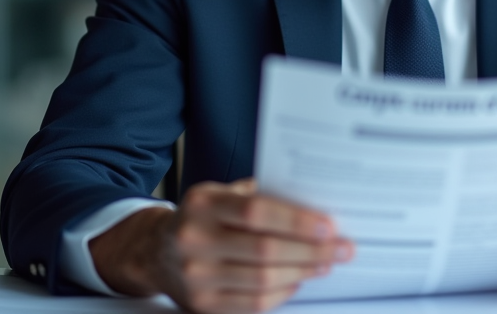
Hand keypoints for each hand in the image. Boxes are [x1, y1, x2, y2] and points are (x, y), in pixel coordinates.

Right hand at [89, 178, 354, 312]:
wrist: (154, 252)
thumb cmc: (199, 218)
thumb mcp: (219, 193)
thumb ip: (258, 195)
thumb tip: (311, 203)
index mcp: (202, 204)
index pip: (256, 212)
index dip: (297, 221)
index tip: (329, 226)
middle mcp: (195, 239)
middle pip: (265, 250)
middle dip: (312, 251)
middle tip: (342, 248)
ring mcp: (196, 277)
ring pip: (263, 281)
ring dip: (303, 273)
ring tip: (325, 263)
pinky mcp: (201, 305)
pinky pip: (253, 303)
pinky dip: (283, 293)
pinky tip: (299, 280)